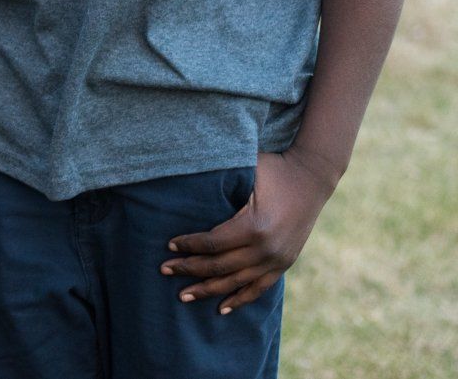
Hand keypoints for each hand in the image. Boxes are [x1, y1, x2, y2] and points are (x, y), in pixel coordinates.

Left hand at [161, 149, 336, 312]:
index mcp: (254, 226)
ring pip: (236, 282)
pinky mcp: (284, 263)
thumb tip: (183, 182)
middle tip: (164, 270)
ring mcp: (277, 259)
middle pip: (220, 266)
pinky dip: (240, 299)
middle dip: (189, 269)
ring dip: (208, 290)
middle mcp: (266, 249)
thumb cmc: (274, 169)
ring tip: (183, 296)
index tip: (169, 246)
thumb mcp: (246, 171)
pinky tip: (221, 309)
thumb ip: (221, 184)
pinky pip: (259, 288)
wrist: (312, 177)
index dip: (189, 246)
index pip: (212, 243)